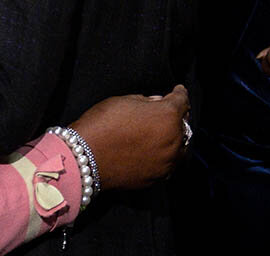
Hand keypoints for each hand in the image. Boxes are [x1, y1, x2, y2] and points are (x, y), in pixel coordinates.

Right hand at [70, 85, 188, 189]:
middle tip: (167, 112)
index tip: (178, 90)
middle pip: (184, 125)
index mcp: (168, 116)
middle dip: (177, 117)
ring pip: (180, 148)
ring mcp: (166, 162)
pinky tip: (154, 150)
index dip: (180, 93)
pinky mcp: (157, 177)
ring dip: (174, 139)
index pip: (182, 101)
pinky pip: (168, 163)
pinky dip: (165, 155)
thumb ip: (147, 101)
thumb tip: (157, 103)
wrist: (85, 158)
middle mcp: (173, 140)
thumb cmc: (102, 124)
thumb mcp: (124, 100)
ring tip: (163, 133)